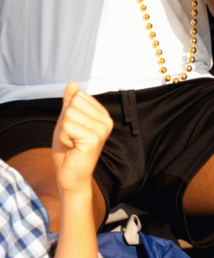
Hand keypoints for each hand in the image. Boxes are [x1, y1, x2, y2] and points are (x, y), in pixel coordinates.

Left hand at [51, 83, 112, 197]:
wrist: (70, 174)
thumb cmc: (69, 149)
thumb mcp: (66, 120)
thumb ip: (70, 102)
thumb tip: (73, 84)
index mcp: (102, 114)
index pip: (78, 96)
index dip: (69, 112)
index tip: (74, 129)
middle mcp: (106, 120)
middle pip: (74, 103)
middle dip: (66, 120)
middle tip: (72, 136)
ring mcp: (101, 129)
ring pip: (69, 114)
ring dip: (64, 130)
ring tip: (72, 142)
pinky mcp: (94, 139)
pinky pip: (68, 126)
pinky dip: (64, 137)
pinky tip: (73, 146)